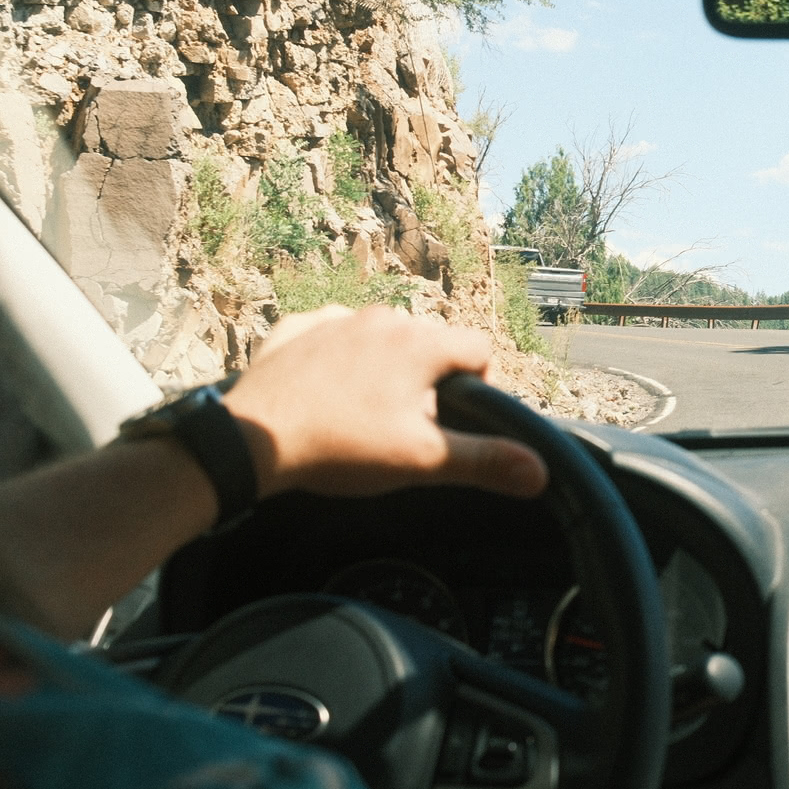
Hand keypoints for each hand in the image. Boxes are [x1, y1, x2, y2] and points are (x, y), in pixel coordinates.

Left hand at [220, 306, 547, 499]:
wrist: (249, 440)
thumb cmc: (340, 447)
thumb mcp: (421, 461)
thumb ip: (484, 461)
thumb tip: (538, 470)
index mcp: (421, 343)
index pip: (480, 348)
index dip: (482, 385)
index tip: (458, 420)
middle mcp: (383, 318)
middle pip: (430, 344)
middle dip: (430, 380)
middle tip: (407, 428)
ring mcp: (336, 319)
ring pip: (382, 338)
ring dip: (385, 367)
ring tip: (363, 414)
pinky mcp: (297, 329)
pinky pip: (333, 336)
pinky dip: (338, 359)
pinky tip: (326, 393)